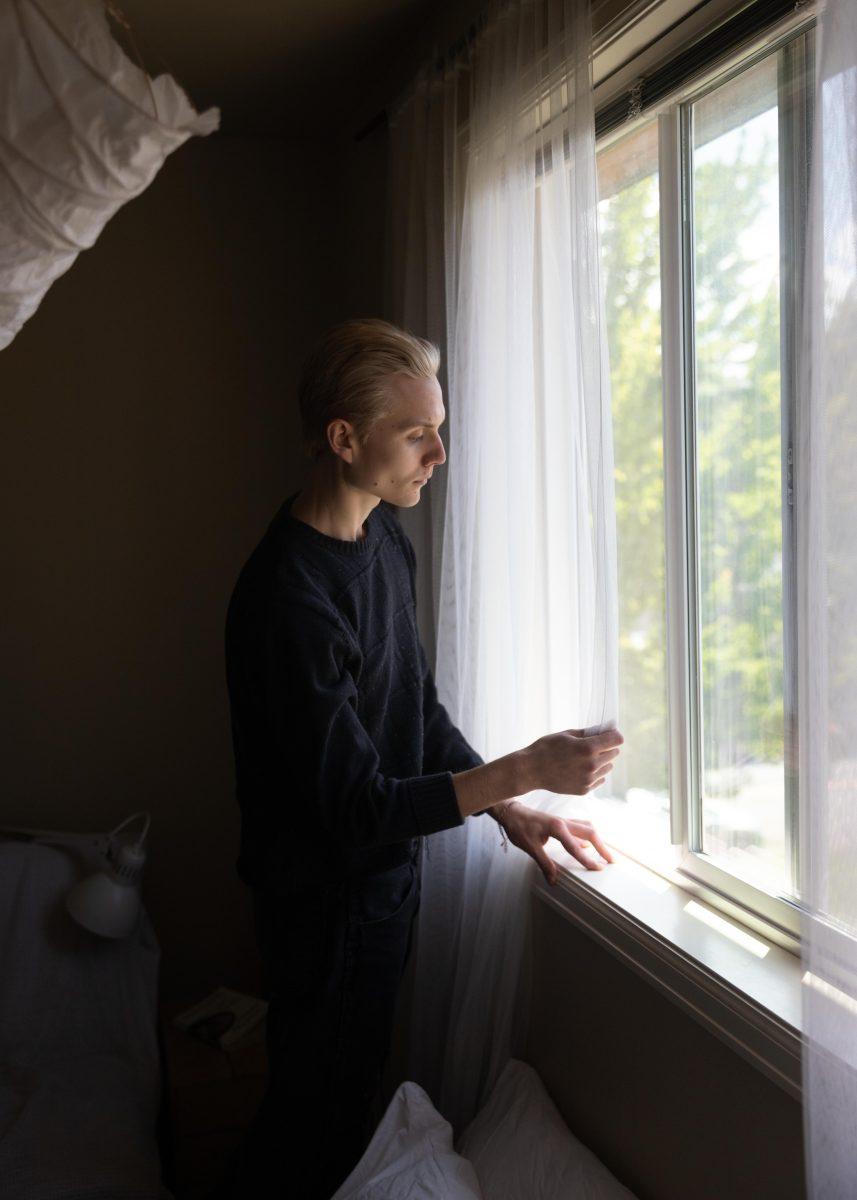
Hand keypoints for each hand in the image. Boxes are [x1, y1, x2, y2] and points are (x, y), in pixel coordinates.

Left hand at [495, 801, 613, 883]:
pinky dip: (586, 836)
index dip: (587, 860)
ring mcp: (562, 821)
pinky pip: (578, 827)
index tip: (598, 868)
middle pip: (590, 831)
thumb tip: (553, 880)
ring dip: (596, 839)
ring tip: (603, 852)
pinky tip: (586, 845)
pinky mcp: (560, 822)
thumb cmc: (518, 826)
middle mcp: (563, 822)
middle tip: (611, 860)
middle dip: (601, 846)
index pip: (576, 847)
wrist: (511, 812)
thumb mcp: (530, 847)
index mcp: (557, 828)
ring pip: (586, 827)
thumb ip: (544, 863)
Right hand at [530, 726, 623, 795]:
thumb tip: (605, 729)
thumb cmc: (546, 748)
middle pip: (614, 753)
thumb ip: (588, 732)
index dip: (614, 734)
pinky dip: (594, 773)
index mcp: (587, 748)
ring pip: (608, 767)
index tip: (609, 733)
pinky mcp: (584, 790)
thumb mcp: (566, 734)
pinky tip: (580, 769)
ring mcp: (588, 779)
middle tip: (592, 745)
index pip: (617, 739)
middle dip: (606, 747)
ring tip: (584, 758)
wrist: (531, 771)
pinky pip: (600, 779)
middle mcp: (591, 765)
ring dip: (601, 761)